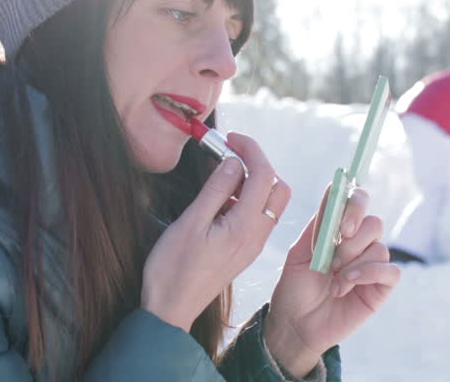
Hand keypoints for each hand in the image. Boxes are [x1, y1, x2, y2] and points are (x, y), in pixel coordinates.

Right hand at [141, 133, 290, 330]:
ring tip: (220, 177)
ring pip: (269, 203)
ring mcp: (253, 245)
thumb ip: (216, 189)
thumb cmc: (173, 269)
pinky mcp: (245, 250)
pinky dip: (246, 199)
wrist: (171, 310)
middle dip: (259, 165)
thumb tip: (233, 161)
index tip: (229, 138)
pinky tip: (220, 200)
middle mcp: (257, 235)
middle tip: (230, 154)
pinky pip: (257, 217)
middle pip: (278, 188)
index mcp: (245, 226)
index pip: (264, 175)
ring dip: (253, 182)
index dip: (251, 149)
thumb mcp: (190, 223)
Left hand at [264, 186, 399, 377]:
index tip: (341, 225)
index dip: (355, 204)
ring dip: (353, 263)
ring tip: (332, 281)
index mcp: (338, 230)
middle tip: (332, 259)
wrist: (295, 324)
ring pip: (379, 247)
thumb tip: (333, 190)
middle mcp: (358, 243)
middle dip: (352, 239)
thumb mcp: (300, 252)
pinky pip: (390, 271)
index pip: (357, 200)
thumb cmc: (294, 287)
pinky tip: (345, 286)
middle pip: (373, 222)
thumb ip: (319, 225)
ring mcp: (371, 264)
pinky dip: (367, 274)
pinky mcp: (381, 287)